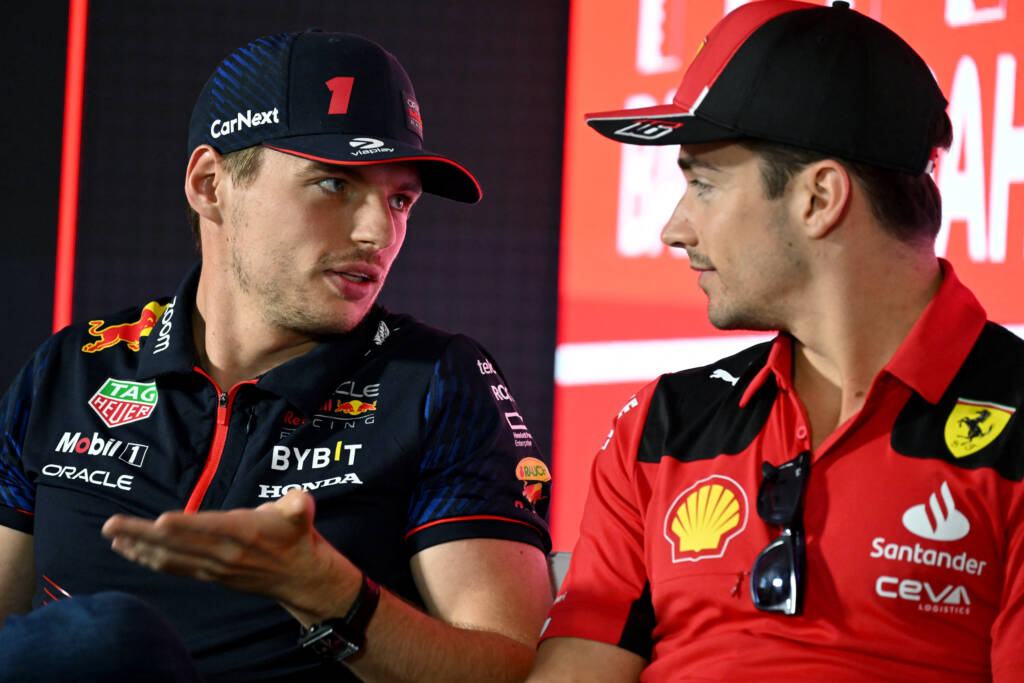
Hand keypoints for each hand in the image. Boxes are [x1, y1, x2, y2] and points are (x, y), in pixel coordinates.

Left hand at [101, 490, 357, 622]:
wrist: (299, 577)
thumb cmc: (296, 536)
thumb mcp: (302, 512)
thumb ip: (299, 505)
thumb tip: (301, 501)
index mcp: (244, 533)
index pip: (209, 529)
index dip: (185, 525)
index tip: (159, 521)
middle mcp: (224, 553)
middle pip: (177, 543)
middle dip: (141, 534)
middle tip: (110, 525)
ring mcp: (214, 567)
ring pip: (170, 559)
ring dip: (138, 549)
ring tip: (112, 538)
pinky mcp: (209, 575)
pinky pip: (174, 568)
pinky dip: (150, 560)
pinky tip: (132, 552)